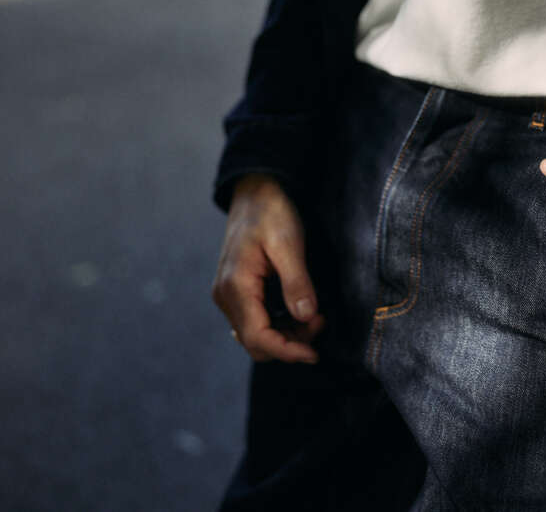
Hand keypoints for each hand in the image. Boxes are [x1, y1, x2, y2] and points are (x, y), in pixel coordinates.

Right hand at [211, 173, 324, 362]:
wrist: (255, 191)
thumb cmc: (271, 212)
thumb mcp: (288, 243)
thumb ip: (296, 281)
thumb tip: (306, 317)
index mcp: (235, 286)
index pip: (257, 338)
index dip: (287, 351)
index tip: (314, 353)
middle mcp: (226, 296)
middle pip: (255, 342)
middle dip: (290, 343)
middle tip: (320, 322)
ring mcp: (229, 295)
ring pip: (256, 335)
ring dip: (287, 335)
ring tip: (315, 316)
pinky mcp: (238, 291)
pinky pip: (256, 320)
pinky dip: (279, 324)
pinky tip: (301, 310)